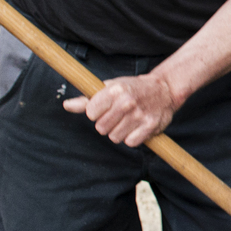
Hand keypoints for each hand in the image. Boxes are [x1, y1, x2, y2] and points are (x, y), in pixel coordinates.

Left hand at [65, 72, 181, 146]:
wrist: (163, 89)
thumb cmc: (132, 88)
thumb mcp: (109, 88)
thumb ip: (87, 99)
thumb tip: (66, 105)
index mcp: (114, 90)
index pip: (90, 113)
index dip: (95, 113)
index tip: (104, 109)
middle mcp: (126, 102)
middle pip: (101, 128)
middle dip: (106, 124)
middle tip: (117, 116)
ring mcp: (139, 115)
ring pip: (114, 137)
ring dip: (119, 132)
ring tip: (127, 121)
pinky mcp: (150, 126)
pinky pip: (130, 142)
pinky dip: (132, 138)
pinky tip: (136, 127)